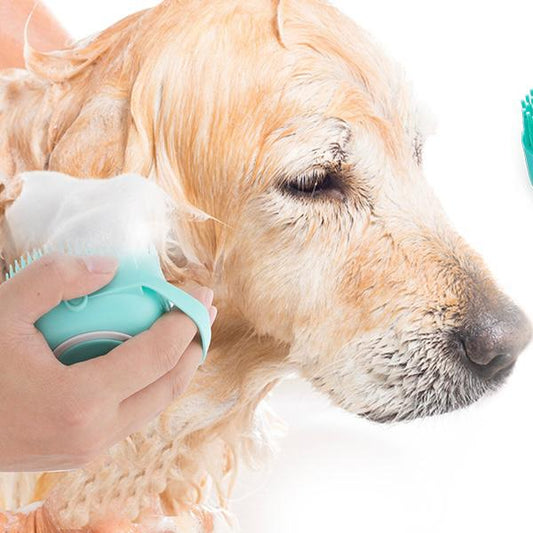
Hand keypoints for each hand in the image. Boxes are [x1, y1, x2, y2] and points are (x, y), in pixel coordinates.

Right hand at [0, 252, 216, 471]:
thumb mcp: (2, 312)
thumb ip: (54, 280)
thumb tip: (112, 268)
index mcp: (79, 400)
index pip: (157, 357)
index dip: (186, 322)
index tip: (201, 295)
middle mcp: (94, 434)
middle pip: (169, 385)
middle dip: (195, 344)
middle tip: (205, 311)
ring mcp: (91, 449)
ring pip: (156, 404)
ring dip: (179, 366)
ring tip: (189, 332)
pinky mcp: (84, 452)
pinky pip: (136, 413)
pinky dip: (154, 383)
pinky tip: (153, 359)